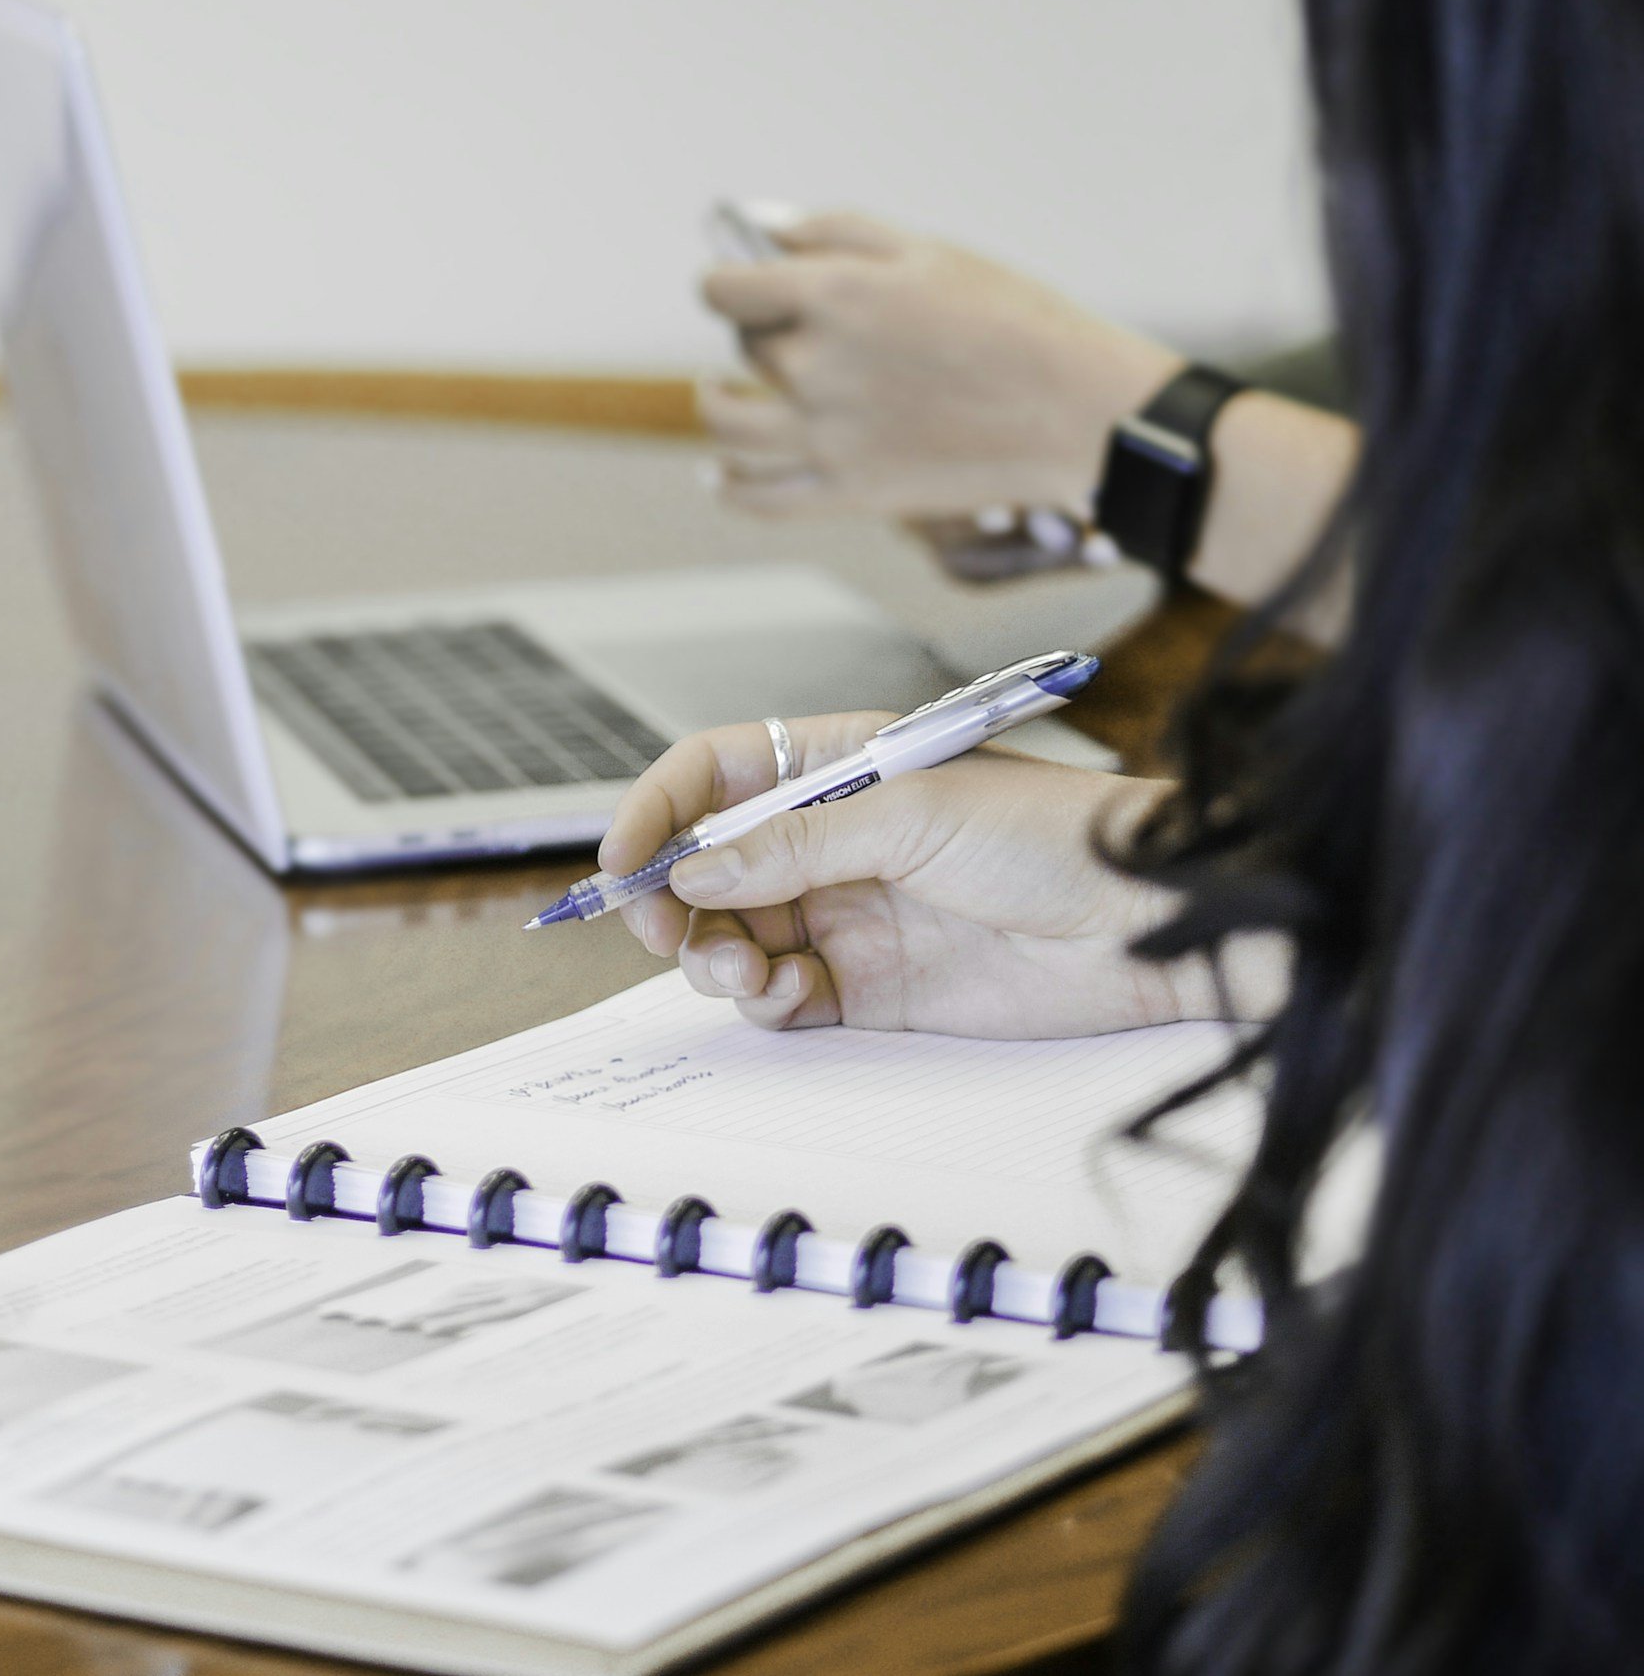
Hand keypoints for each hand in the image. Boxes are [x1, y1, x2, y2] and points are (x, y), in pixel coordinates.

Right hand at [602, 711, 1214, 1037]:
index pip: (714, 775)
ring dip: (713, 955)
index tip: (620, 859)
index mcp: (837, 767)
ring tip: (741, 968)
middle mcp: (831, 840)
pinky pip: (780, 996)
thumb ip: (794, 846)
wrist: (1148, 925)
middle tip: (664, 931)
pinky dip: (762, 1000)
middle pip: (707, 866)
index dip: (658, 811)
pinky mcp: (869, 987)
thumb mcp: (911, 815)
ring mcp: (846, 913)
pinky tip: (785, 994)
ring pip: (732, 936)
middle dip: (671, 899)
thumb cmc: (1057, 835)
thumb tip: (694, 871)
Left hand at [695, 211, 1181, 515]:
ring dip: (716, 404)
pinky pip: (756, 497)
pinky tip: (722, 470)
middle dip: (762, 330)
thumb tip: (760, 229)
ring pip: (727, 425)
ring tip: (721, 392)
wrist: (1077, 410)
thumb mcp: (927, 251)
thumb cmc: (1012, 319)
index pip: (725, 289)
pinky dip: (729, 485)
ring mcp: (826, 437)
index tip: (738, 283)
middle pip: (746, 346)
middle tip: (798, 330)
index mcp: (834, 295)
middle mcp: (816, 366)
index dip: (727, 281)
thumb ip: (833, 232)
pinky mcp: (847, 492)